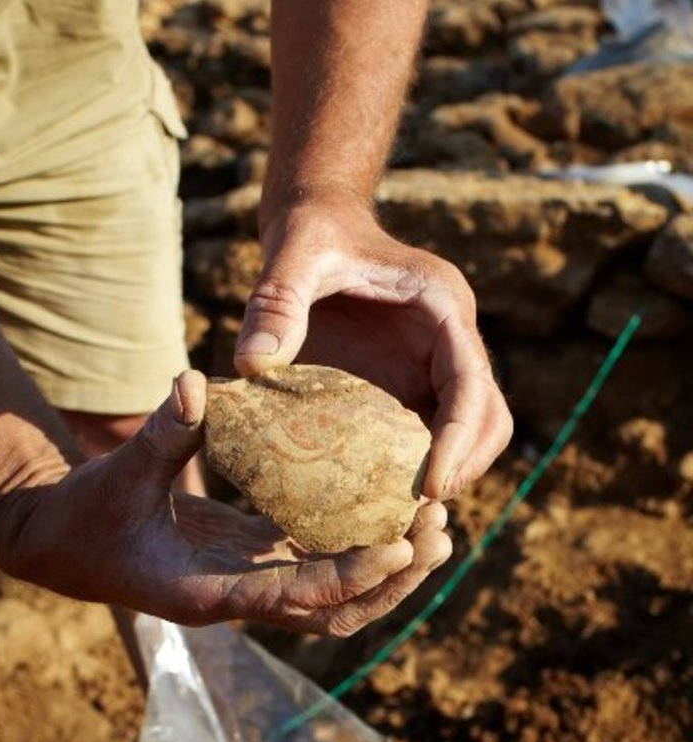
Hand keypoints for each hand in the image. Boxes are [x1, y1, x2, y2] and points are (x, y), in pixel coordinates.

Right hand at [0, 371, 451, 635]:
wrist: (67, 544)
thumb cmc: (88, 516)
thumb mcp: (120, 476)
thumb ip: (161, 436)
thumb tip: (195, 384)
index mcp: (211, 591)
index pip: (296, 598)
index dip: (351, 577)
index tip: (401, 547)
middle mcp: (243, 598)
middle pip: (337, 610)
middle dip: (392, 581)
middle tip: (439, 529)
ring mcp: (254, 584)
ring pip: (339, 596)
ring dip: (390, 572)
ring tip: (439, 527)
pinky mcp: (258, 562)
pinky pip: (323, 565)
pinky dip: (363, 548)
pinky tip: (395, 508)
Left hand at [235, 197, 512, 498]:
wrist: (318, 225)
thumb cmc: (312, 233)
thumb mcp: (292, 254)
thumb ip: (275, 303)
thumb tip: (252, 366)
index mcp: (441, 308)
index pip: (472, 383)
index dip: (461, 438)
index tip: (434, 485)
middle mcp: (449, 342)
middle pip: (489, 417)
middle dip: (466, 466)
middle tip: (421, 511)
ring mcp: (432, 368)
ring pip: (467, 434)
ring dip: (445, 474)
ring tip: (401, 516)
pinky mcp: (408, 387)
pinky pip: (424, 436)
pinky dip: (409, 469)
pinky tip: (373, 499)